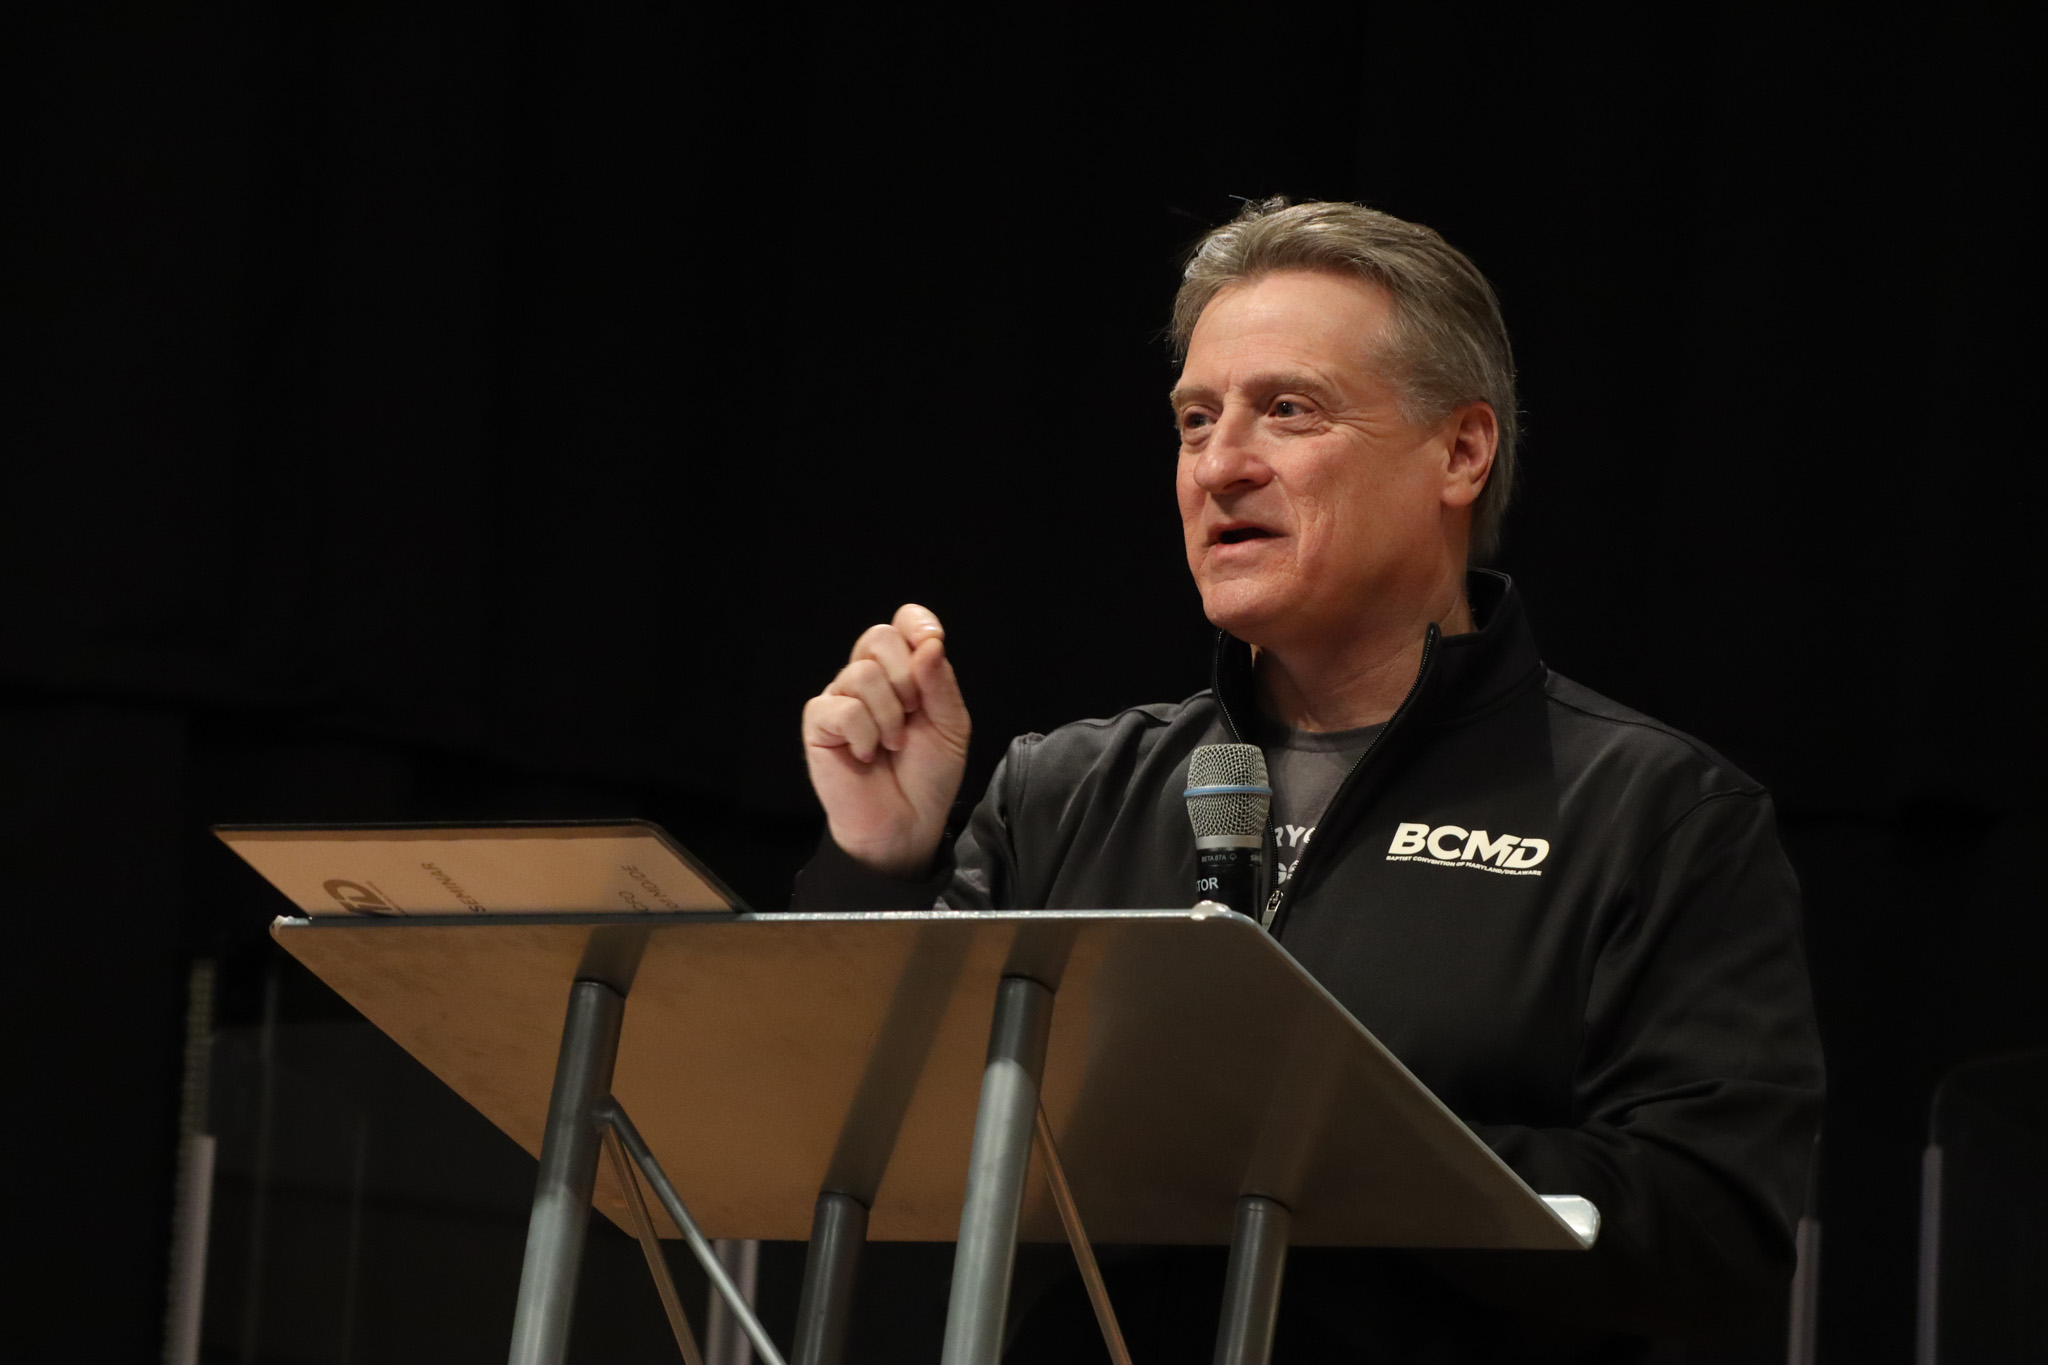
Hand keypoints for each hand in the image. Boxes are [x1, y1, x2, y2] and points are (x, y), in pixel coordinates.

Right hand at [801, 604, 970, 877]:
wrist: (907, 825)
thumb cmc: (927, 777)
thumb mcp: (951, 726)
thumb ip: (940, 683)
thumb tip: (929, 644)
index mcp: (902, 673)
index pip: (901, 623)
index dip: (916, 623)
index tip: (932, 641)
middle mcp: (868, 679)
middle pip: (878, 638)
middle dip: (907, 677)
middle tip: (915, 714)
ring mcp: (840, 698)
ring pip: (863, 674)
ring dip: (890, 716)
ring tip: (894, 745)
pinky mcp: (819, 724)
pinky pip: (843, 708)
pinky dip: (865, 734)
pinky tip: (868, 755)